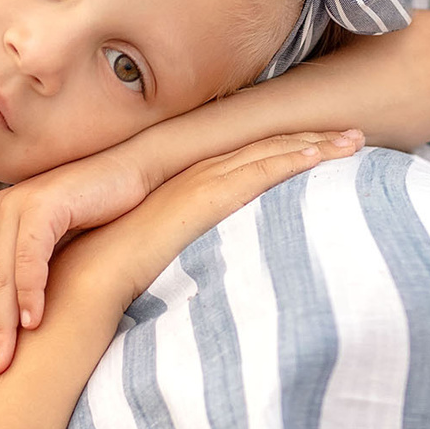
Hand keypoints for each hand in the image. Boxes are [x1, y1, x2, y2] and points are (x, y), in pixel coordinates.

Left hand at [0, 144, 155, 385]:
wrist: (130, 175)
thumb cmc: (94, 220)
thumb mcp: (48, 255)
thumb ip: (22, 283)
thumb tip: (9, 339)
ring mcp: (12, 206)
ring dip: (1, 324)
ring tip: (7, 361)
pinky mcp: (41, 203)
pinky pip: (29, 257)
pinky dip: (29, 292)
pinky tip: (36, 323)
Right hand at [45, 130, 361, 322]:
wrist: (74, 293)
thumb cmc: (98, 292)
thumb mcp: (145, 270)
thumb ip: (173, 266)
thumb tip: (204, 284)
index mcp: (176, 194)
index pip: (238, 164)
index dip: (279, 151)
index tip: (317, 148)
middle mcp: (187, 181)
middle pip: (259, 150)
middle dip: (308, 139)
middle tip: (352, 136)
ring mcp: (193, 187)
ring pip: (266, 156)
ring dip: (313, 146)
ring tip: (355, 141)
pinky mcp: (198, 202)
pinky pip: (256, 175)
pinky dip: (291, 162)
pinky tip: (324, 157)